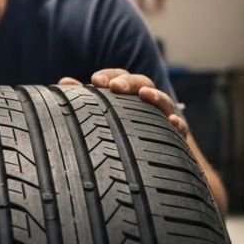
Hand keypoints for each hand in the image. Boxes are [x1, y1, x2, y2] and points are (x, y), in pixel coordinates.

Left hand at [58, 69, 188, 138]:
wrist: (141, 167)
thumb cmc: (115, 134)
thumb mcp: (99, 115)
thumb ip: (84, 100)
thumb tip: (63, 83)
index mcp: (126, 94)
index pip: (120, 77)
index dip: (110, 75)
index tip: (95, 81)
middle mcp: (145, 102)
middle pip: (142, 83)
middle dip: (129, 83)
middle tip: (115, 86)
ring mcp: (163, 118)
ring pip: (163, 101)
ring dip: (156, 96)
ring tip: (144, 95)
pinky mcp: (176, 137)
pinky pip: (180, 128)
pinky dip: (178, 123)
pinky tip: (173, 122)